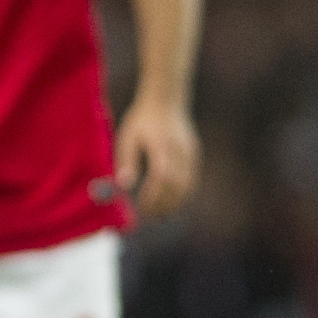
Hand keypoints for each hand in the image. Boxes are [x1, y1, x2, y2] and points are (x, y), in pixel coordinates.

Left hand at [114, 96, 199, 217]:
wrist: (166, 100)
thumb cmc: (142, 120)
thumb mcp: (128, 136)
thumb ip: (126, 161)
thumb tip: (123, 186)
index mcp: (161, 145)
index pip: (160, 176)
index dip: (154, 195)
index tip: (142, 207)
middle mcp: (179, 150)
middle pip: (176, 184)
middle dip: (164, 203)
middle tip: (151, 216)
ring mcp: (190, 152)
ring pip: (187, 184)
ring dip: (175, 202)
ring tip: (161, 214)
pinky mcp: (194, 154)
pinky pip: (191, 179)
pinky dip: (182, 193)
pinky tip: (171, 202)